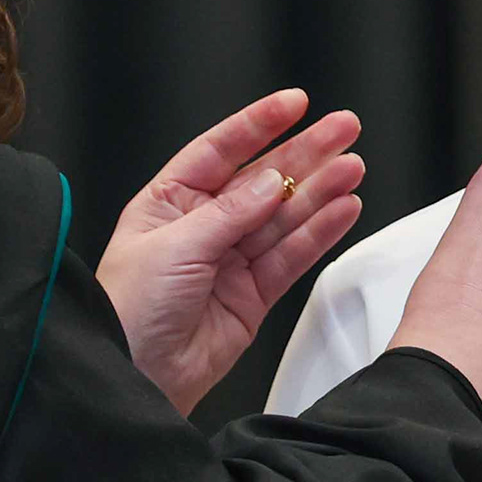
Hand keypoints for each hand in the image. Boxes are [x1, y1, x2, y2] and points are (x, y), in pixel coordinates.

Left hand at [94, 88, 367, 413]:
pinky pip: (292, 256)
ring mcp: (230, 261)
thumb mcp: (176, 245)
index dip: (258, 125)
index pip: (219, 150)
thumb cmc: (127, 310)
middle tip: (343, 128)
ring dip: (321, 190)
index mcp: (168, 202)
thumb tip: (271, 180)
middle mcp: (202, 227)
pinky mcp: (252, 296)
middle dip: (305, 152)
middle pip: (262, 179)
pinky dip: (319, 233)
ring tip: (353, 166)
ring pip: (284, 216)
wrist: (134, 377)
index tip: (294, 104)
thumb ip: (230, 212)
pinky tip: (343, 208)